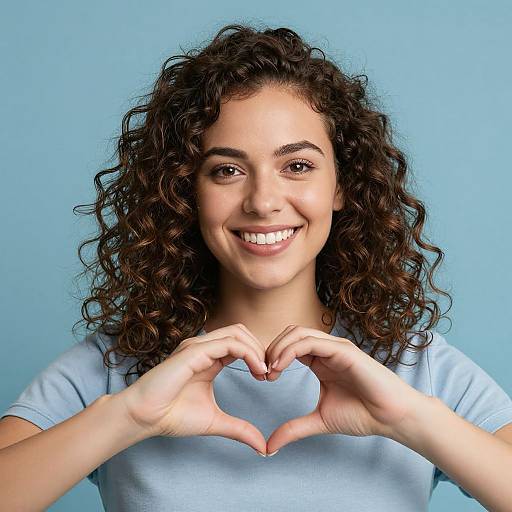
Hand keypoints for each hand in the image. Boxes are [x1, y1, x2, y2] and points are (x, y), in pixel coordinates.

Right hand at [116, 324, 268, 454]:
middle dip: (260, 348)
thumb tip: (263, 447)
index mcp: (209, 358)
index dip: (258, 356)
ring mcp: (198, 346)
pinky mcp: (194, 351)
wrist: (144, 417)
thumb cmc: (172, 416)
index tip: (267, 377)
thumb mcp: (216, 422)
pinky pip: (228, 343)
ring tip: (263, 372)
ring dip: (256, 349)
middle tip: (269, 373)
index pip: (240, 343)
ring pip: (237, 332)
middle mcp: (203, 347)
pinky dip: (247, 353)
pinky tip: (256, 371)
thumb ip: (240, 429)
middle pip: (241, 331)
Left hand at [264, 324, 426, 453]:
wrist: (391, 417)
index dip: (271, 357)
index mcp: (319, 360)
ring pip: (297, 333)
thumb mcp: (319, 421)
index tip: (262, 378)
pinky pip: (311, 342)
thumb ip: (294, 428)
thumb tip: (269, 446)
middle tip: (262, 373)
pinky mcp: (343, 350)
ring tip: (270, 370)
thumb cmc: (362, 414)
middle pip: (289, 334)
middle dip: (271, 349)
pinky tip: (281, 367)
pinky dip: (290, 350)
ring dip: (278, 348)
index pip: (288, 345)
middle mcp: (326, 349)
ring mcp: (335, 347)